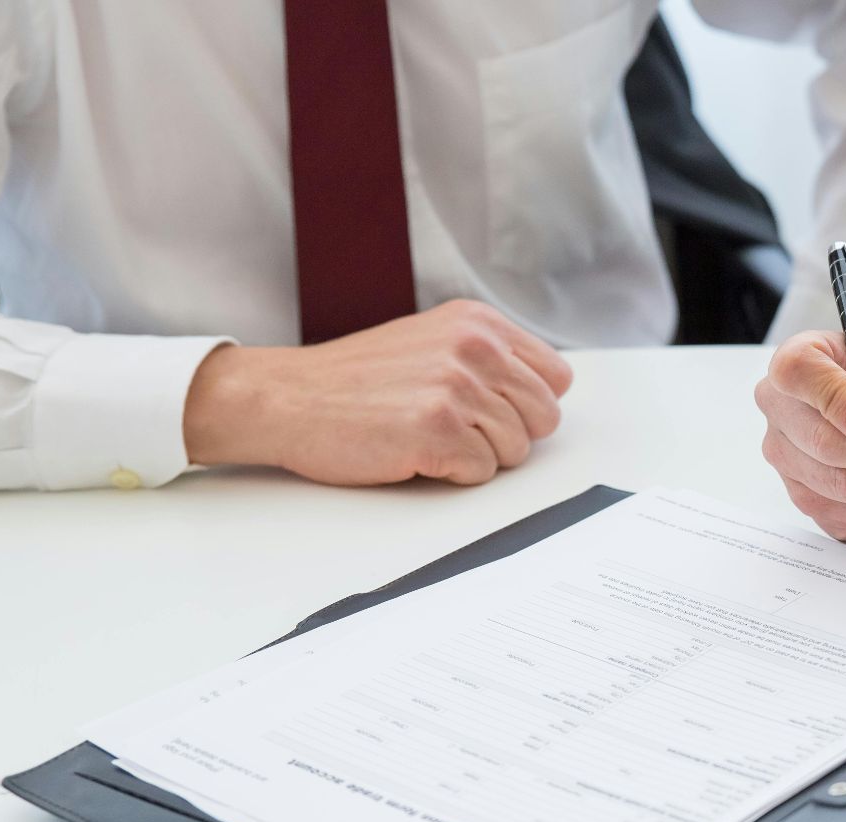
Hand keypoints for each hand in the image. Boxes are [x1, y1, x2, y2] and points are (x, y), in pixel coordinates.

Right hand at [183, 300, 572, 485]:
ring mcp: (457, 387)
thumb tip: (542, 395)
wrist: (289, 398)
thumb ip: (489, 358)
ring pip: (516, 450)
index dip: (528, 406)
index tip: (492, 410)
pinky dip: (452, 474)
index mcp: (479, 323)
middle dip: (509, 435)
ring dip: (477, 456)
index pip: (556, 379)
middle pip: (544, 418)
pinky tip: (415, 452)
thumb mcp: (432, 342)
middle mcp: (475, 348)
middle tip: (458, 430)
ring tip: (429, 436)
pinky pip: (482, 473)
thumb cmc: (357, 380)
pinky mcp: (439, 430)